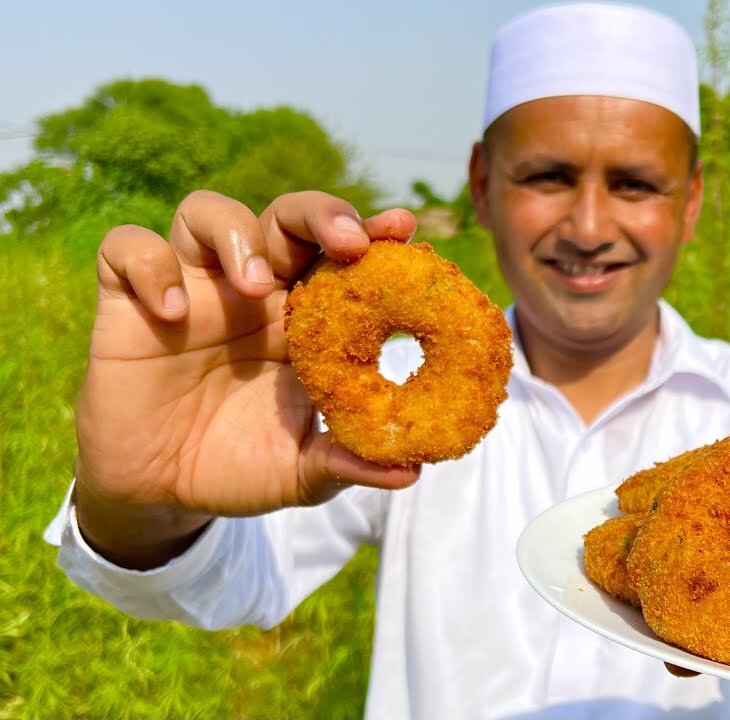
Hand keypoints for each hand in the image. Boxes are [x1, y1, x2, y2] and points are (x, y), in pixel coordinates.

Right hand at [74, 190, 419, 567]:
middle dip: (321, 214)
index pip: (341, 254)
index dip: (372, 234)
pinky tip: (172, 312)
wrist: (160, 493)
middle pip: (287, 216)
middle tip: (349, 242)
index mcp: (305, 316)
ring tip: (256, 285)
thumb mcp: (302, 472)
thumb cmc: (241, 466)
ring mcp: (191, 288)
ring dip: (237, 234)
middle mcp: (252, 290)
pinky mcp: (128, 302)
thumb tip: (410, 474)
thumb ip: (349, 463)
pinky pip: (126, 249)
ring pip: (206, 212)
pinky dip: (148, 265)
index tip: (402, 229)